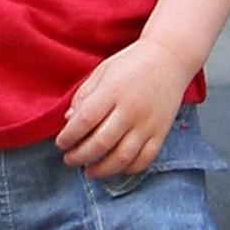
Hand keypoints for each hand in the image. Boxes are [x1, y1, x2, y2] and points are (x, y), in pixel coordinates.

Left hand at [56, 34, 194, 178]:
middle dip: (80, 156)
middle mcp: (131, 109)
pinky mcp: (162, 133)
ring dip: (102, 169)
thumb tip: (68, 121)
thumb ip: (84, 95)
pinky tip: (115, 168)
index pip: (86, 119)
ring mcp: (148, 123)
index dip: (69, 136)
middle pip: (101, 142)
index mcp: (113, 90)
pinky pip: (144, 159)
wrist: (169, 59)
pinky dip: (128, 169)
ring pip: (122, 157)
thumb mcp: (102, 71)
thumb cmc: (131, 64)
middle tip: (69, 159)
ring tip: (88, 171)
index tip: (60, 143)